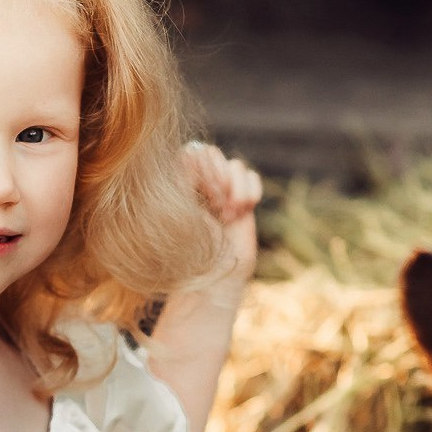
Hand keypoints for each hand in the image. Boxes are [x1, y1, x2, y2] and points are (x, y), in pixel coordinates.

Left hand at [182, 140, 261, 283]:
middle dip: (220, 177)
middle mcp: (200, 185)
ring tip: (231, 214)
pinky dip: (251, 189)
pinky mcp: (244, 201)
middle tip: (219, 206)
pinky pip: (253, 176)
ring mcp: (224, 192)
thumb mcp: (180, 214)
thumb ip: (181, 181)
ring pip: (236, 164)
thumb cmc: (190, 251)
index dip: (201, 167)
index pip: (190, 153)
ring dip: (236, 187)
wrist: (215, 279)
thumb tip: (189, 152)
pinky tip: (245, 210)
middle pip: (213, 153)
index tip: (204, 193)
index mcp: (179, 186)